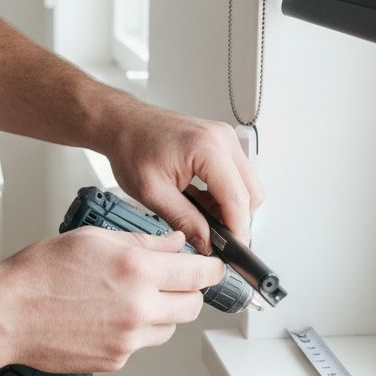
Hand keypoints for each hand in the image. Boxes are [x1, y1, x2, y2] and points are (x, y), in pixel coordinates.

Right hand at [0, 227, 224, 372]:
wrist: (8, 313)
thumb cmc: (39, 274)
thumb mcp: (94, 238)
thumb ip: (143, 241)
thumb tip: (174, 243)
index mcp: (136, 270)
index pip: (199, 272)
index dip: (212, 268)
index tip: (214, 266)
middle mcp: (139, 307)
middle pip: (193, 306)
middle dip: (189, 291)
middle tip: (174, 280)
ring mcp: (129, 338)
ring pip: (170, 327)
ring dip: (163, 312)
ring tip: (132, 297)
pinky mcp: (116, 359)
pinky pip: (142, 344)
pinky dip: (135, 330)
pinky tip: (109, 315)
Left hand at [102, 109, 264, 252]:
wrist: (124, 124)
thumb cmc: (132, 148)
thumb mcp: (152, 193)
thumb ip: (184, 221)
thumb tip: (206, 243)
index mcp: (207, 148)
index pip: (237, 198)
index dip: (237, 230)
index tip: (233, 251)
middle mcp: (222, 139)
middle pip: (251, 193)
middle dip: (235, 220)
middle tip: (214, 237)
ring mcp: (225, 138)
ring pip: (248, 185)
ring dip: (230, 207)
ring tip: (201, 217)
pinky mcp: (222, 143)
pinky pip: (237, 175)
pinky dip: (225, 194)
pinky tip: (202, 201)